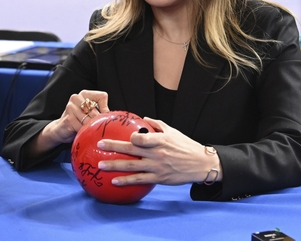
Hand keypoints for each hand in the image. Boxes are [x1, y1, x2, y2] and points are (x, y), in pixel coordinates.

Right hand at [41, 90, 110, 146]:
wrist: (61, 129)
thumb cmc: (78, 121)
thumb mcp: (90, 113)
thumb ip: (100, 111)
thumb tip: (112, 116)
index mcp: (84, 94)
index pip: (102, 96)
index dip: (106, 108)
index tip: (105, 117)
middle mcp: (76, 97)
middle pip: (96, 110)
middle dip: (98, 121)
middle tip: (97, 127)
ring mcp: (70, 107)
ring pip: (89, 119)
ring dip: (91, 127)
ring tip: (90, 130)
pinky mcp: (68, 118)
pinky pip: (82, 127)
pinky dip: (84, 132)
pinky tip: (82, 133)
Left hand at [96, 117, 221, 185]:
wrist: (201, 164)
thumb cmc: (186, 146)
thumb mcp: (173, 132)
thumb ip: (157, 125)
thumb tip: (143, 118)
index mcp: (160, 140)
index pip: (143, 138)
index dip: (133, 137)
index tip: (123, 134)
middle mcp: (157, 153)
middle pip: (131, 150)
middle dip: (113, 146)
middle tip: (99, 144)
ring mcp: (157, 167)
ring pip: (131, 166)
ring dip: (114, 165)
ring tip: (100, 165)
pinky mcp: (158, 178)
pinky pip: (138, 180)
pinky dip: (125, 181)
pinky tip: (114, 181)